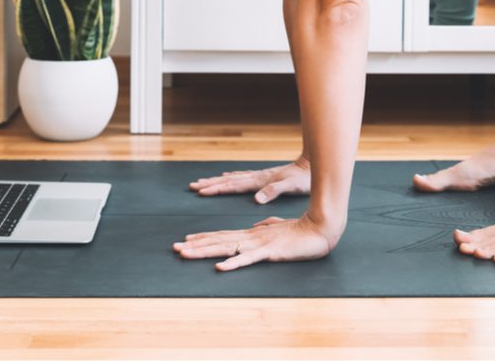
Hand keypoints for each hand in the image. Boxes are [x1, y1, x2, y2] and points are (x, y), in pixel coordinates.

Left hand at [173, 214, 334, 271]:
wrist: (320, 229)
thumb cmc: (301, 231)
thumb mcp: (279, 229)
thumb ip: (266, 227)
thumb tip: (257, 226)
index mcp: (252, 234)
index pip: (223, 236)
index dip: (203, 238)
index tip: (186, 241)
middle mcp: (251, 237)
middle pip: (218, 241)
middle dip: (195, 245)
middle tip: (174, 248)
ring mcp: (259, 244)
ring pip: (226, 248)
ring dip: (204, 252)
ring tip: (186, 254)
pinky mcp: (269, 251)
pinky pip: (248, 259)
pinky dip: (233, 263)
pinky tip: (219, 268)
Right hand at [188, 157, 310, 202]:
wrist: (312, 165)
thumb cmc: (304, 179)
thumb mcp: (291, 187)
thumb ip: (274, 191)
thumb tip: (257, 199)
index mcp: (260, 181)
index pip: (233, 186)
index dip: (216, 189)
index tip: (200, 191)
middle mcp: (257, 177)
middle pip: (229, 181)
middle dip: (211, 184)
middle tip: (193, 186)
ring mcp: (260, 176)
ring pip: (233, 178)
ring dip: (218, 181)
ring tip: (203, 181)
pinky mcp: (265, 177)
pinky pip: (242, 178)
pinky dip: (231, 178)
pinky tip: (227, 178)